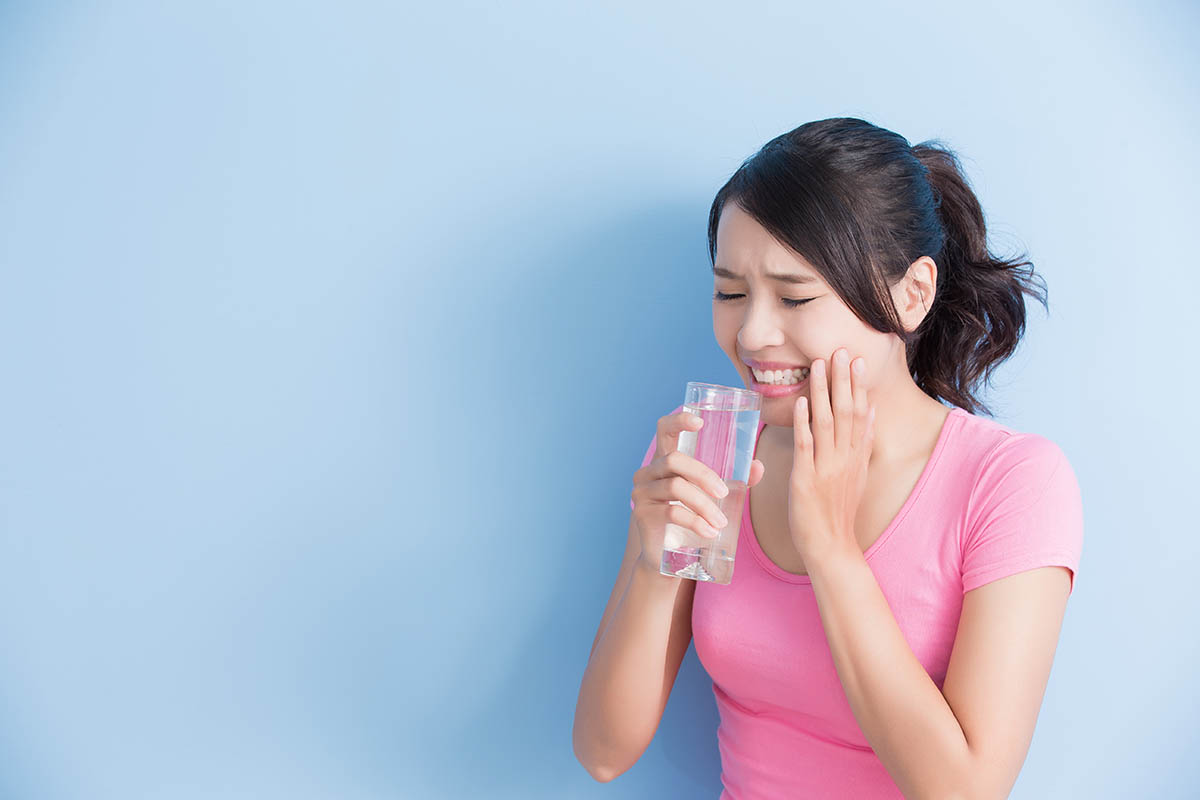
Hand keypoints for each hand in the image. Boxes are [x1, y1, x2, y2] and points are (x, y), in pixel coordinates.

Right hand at [631, 411, 765, 572]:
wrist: (670, 557)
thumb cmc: (693, 518)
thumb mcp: (715, 496)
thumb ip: (737, 480)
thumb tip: (758, 466)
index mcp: (665, 461)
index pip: (665, 430)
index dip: (679, 421)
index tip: (700, 422)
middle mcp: (649, 472)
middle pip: (674, 460)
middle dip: (703, 475)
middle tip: (724, 493)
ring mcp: (642, 492)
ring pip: (675, 488)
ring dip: (704, 505)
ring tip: (721, 522)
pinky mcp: (642, 514)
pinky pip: (671, 512)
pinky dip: (695, 522)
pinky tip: (710, 532)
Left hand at [787, 347, 875, 565]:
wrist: (831, 546)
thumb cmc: (837, 510)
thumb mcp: (856, 473)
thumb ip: (861, 442)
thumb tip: (869, 410)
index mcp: (856, 456)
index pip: (859, 413)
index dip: (858, 385)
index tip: (857, 359)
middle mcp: (845, 458)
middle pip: (846, 411)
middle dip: (842, 380)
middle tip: (840, 350)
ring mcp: (826, 468)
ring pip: (826, 422)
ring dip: (823, 391)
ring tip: (819, 364)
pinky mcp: (806, 479)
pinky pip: (805, 446)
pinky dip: (804, 422)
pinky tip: (802, 402)